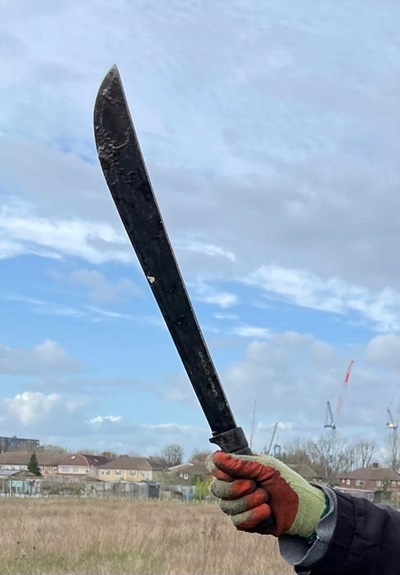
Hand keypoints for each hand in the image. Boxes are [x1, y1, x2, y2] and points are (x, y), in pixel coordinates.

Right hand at [207, 451, 327, 538]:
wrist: (302, 509)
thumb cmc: (285, 482)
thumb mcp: (266, 468)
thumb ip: (241, 464)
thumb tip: (217, 457)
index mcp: (237, 468)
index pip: (213, 465)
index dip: (217, 470)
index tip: (229, 473)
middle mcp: (233, 485)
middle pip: (216, 488)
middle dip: (235, 488)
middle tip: (255, 485)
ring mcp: (237, 504)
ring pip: (226, 506)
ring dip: (248, 503)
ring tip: (266, 498)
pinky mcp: (243, 521)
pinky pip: (237, 521)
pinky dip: (253, 516)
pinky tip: (266, 512)